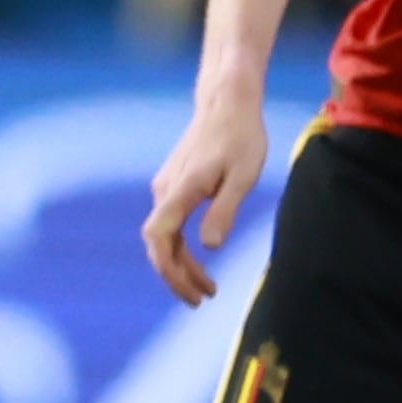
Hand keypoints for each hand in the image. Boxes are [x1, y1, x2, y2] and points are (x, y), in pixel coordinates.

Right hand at [144, 95, 270, 306]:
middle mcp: (165, 190)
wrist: (226, 101)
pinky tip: (198, 257)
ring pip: (164, 236)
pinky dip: (180, 248)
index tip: (191, 292)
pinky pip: (168, 225)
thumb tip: (209, 247)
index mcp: (181, 190)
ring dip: (180, 264)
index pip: (159, 239)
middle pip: (158, 245)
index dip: (170, 270)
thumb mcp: (243, 176)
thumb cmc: (241, 136)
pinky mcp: (173, 183)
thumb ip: (224, 211)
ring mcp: (166, 186)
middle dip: (176, 277)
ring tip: (207, 287)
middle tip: (202, 300)